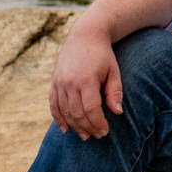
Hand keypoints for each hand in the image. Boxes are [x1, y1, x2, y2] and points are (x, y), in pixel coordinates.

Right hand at [48, 25, 124, 139]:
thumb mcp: (113, 71)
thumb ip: (114, 92)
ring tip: (85, 135)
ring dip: (74, 126)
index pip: (91, 110)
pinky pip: (53, 104)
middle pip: (77, 113)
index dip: (98, 123)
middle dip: (87, 128)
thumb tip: (117, 113)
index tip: (105, 132)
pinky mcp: (54, 82)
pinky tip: (66, 129)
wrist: (85, 35)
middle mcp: (69, 82)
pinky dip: (58, 118)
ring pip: (64, 111)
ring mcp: (59, 82)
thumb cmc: (103, 55)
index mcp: (86, 80)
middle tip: (97, 136)